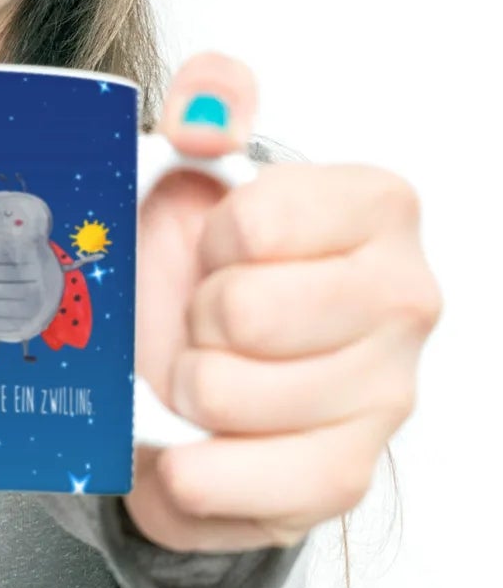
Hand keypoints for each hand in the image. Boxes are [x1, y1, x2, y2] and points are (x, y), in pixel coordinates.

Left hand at [125, 51, 440, 551]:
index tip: (218, 247)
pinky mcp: (345, 476)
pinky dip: (191, 471)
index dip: (209, 240)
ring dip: (183, 389)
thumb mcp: (194, 167)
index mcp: (377, 209)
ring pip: (227, 396)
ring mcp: (385, 395)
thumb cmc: (202, 264)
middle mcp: (404, 300)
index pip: (258, 223)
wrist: (192, 366)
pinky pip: (246, 483)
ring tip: (198, 373)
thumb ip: (209, 106)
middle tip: (203, 320)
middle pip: (244, 314)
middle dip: (193, 319)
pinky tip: (189, 447)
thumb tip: (209, 104)